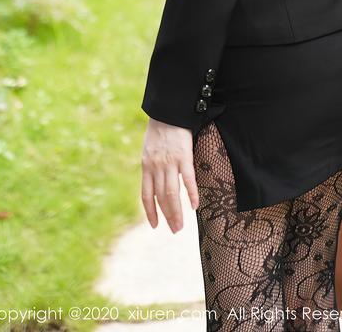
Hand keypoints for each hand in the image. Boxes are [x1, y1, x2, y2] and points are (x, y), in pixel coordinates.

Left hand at [141, 117, 199, 231]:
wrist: (167, 111)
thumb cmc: (159, 129)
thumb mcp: (149, 148)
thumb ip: (151, 165)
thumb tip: (155, 180)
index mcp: (146, 166)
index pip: (146, 195)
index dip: (150, 212)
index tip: (154, 225)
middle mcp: (156, 167)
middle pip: (161, 198)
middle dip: (167, 216)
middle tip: (174, 230)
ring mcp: (170, 162)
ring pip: (172, 193)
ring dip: (176, 212)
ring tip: (181, 226)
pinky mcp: (183, 156)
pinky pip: (188, 179)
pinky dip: (191, 194)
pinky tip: (195, 206)